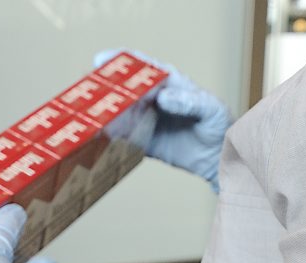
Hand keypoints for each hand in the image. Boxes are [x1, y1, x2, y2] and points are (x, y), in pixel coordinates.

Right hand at [94, 50, 231, 191]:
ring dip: (104, 116)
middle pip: (125, 90)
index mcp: (168, 84)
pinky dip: (112, 140)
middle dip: (104, 89)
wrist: (219, 158)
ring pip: (120, 114)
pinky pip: (125, 140)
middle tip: (85, 93)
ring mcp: (148, 121)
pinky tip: (99, 141)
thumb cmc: (218, 125)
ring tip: (86, 118)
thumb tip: (163, 97)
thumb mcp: (208, 109)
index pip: (142, 67)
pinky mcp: (145, 143)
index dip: (121, 62)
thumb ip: (187, 101)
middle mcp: (154, 100)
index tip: (102, 61)